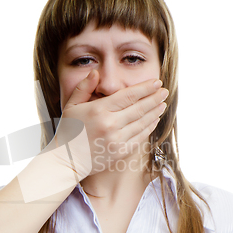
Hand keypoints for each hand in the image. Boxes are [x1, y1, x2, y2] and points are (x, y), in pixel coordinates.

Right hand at [50, 69, 167, 178]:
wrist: (67, 159)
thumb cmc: (68, 131)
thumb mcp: (71, 106)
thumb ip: (84, 87)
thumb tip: (96, 72)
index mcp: (98, 110)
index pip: (128, 95)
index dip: (145, 88)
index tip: (156, 82)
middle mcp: (110, 124)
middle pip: (139, 108)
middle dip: (155, 98)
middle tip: (164, 91)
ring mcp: (116, 140)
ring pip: (142, 122)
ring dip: (154, 112)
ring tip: (162, 104)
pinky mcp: (120, 152)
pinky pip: (140, 137)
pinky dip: (149, 127)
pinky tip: (154, 120)